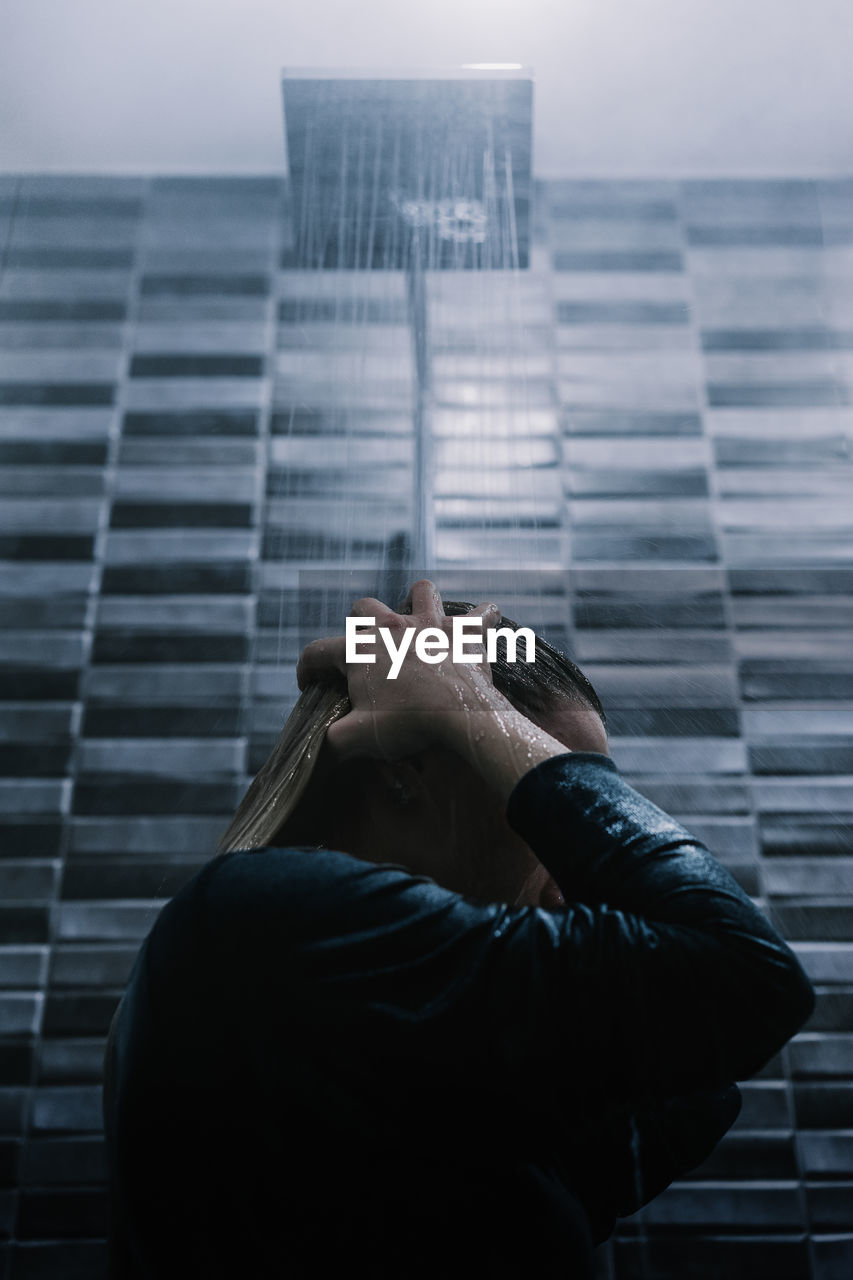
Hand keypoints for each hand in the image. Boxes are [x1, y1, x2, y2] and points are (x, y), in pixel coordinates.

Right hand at [296, 580, 501, 763]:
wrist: (459, 718)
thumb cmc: (408, 725)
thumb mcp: (360, 738)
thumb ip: (332, 741)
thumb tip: (321, 747)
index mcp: (359, 649)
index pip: (317, 652)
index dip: (307, 669)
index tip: (308, 685)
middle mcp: (391, 626)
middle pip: (363, 608)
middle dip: (358, 624)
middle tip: (366, 651)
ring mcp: (430, 623)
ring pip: (421, 592)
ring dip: (418, 602)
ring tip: (419, 620)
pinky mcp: (465, 632)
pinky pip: (480, 614)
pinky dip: (482, 618)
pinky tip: (483, 623)